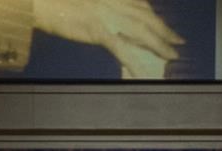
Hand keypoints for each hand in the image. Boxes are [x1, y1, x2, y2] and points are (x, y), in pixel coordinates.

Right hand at [32, 0, 184, 77]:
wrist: (42, 0)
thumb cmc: (56, 1)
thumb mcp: (86, 1)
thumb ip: (101, 7)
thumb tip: (107, 19)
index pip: (142, 7)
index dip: (157, 18)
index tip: (167, 26)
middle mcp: (116, 2)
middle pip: (147, 18)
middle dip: (164, 31)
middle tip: (178, 42)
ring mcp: (109, 16)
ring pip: (142, 32)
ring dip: (159, 44)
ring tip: (171, 54)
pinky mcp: (100, 31)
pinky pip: (122, 50)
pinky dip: (134, 62)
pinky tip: (143, 73)